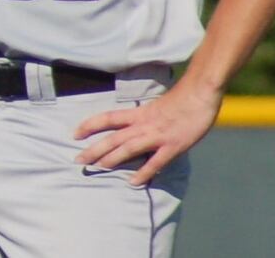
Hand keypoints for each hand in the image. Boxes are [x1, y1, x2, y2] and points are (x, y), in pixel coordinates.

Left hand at [73, 80, 221, 185]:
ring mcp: (157, 136)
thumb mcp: (156, 106)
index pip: (107, 118)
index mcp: (139, 113)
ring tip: (96, 168)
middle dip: (94, 149)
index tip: (75, 134)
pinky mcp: (173, 146)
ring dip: (111, 159)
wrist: (200, 93)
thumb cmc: (182, 98)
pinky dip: (144, 172)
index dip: (90, 125)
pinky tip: (133, 182)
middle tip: (78, 160)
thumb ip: (145, 117)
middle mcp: (143, 125)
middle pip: (113, 137)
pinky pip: (155, 162)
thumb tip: (136, 126)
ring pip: (128, 149)